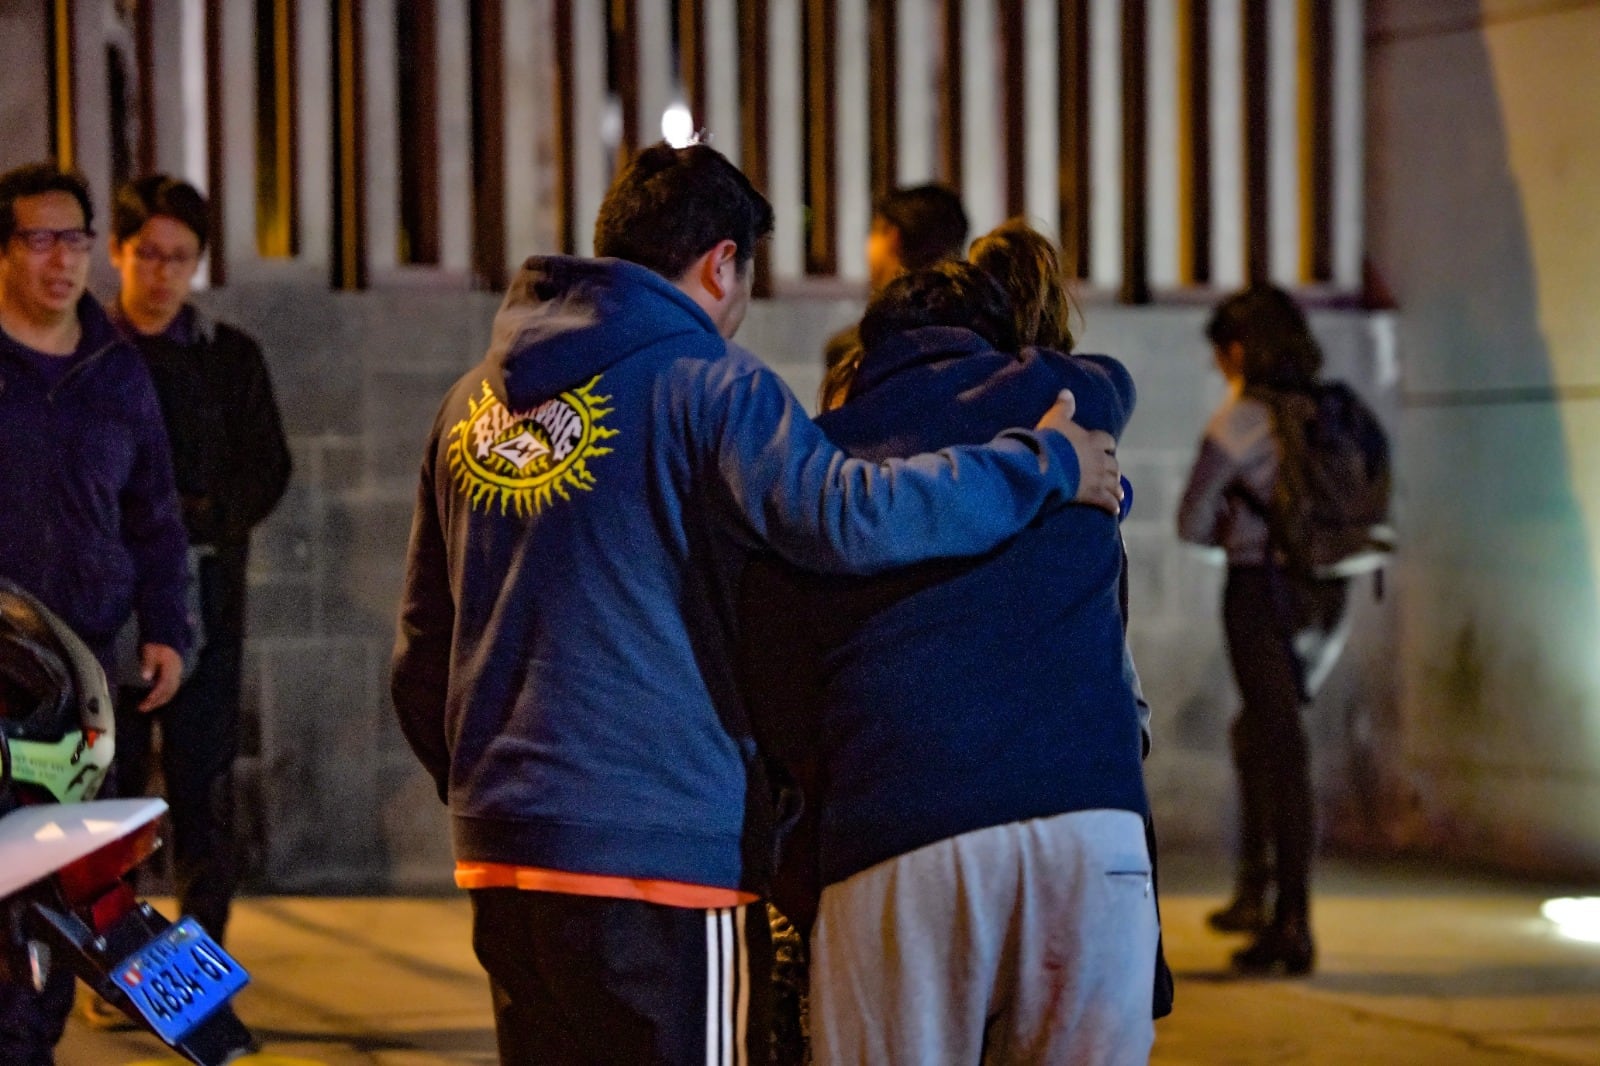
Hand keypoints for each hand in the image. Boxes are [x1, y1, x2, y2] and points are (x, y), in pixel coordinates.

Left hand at [138, 643, 183, 710]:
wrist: (167, 639)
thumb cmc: (156, 644)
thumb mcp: (150, 651)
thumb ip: (148, 664)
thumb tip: (146, 677)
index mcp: (171, 667)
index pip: (164, 685)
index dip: (155, 695)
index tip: (145, 703)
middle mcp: (176, 673)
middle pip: (169, 691)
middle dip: (156, 702)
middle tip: (143, 708)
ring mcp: (177, 674)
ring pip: (171, 692)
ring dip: (160, 701)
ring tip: (147, 706)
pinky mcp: (175, 676)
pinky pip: (171, 689)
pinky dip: (163, 696)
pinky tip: (155, 700)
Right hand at [1035, 389, 1121, 514]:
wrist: (1047, 464)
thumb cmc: (1050, 441)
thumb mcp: (1054, 420)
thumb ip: (1062, 407)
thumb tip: (1066, 391)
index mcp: (1092, 440)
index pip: (1107, 441)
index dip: (1108, 445)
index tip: (1110, 447)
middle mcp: (1099, 459)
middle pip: (1113, 464)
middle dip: (1114, 468)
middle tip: (1113, 472)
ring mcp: (1097, 478)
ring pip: (1114, 483)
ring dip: (1117, 487)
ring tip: (1119, 493)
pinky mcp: (1092, 495)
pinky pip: (1107, 501)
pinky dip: (1112, 506)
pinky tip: (1115, 510)